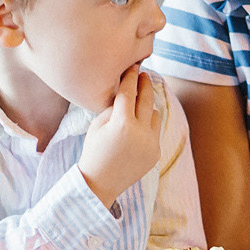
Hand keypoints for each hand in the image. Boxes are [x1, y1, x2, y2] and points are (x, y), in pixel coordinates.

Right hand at [78, 68, 165, 206]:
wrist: (100, 183)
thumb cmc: (94, 151)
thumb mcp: (97, 126)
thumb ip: (113, 108)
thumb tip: (125, 92)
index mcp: (122, 123)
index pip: (129, 92)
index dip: (130, 77)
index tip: (132, 66)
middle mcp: (140, 132)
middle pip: (147, 98)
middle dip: (145, 84)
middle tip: (143, 74)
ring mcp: (151, 144)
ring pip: (154, 114)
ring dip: (146, 107)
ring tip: (137, 105)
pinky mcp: (156, 153)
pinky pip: (154, 132)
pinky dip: (147, 127)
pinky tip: (137, 128)